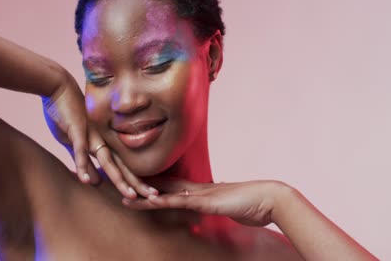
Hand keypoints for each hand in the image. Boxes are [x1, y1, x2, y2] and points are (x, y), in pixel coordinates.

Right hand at [42, 71, 157, 198]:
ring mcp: (92, 136)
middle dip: (136, 184)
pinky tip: (86, 180)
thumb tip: (92, 181)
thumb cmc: (67, 116)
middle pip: (122, 167)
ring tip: (130, 195)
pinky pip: (81, 150)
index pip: (121, 168)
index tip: (147, 196)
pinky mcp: (78, 130)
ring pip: (108, 161)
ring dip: (119, 179)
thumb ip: (83, 161)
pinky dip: (84, 165)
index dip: (133, 182)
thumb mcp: (75, 143)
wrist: (59, 88)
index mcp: (103, 145)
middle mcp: (102, 142)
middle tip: (154, 197)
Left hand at [122, 177, 292, 226]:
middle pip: (163, 186)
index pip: (172, 186)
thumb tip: (211, 206)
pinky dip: (165, 201)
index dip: (154, 185)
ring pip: (166, 193)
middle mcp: (197, 189)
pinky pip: (181, 202)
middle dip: (142, 187)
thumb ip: (217, 204)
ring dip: (145, 195)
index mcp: (201, 191)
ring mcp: (201, 194)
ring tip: (124, 197)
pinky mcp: (206, 201)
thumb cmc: (252, 204)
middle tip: (121, 185)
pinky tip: (150, 201)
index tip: (136, 185)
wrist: (269, 199)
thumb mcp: (229, 206)